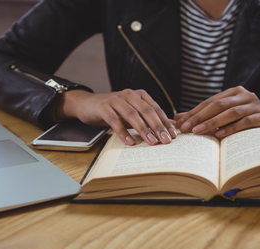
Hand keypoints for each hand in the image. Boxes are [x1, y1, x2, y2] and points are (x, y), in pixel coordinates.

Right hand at [57, 89, 176, 145]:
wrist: (87, 105)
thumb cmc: (113, 110)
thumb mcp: (133, 113)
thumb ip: (149, 118)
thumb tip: (170, 126)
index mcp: (139, 95)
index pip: (155, 108)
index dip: (165, 122)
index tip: (173, 135)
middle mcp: (129, 94)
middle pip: (146, 111)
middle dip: (157, 126)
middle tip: (166, 140)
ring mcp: (115, 99)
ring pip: (132, 115)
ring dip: (143, 130)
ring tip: (151, 142)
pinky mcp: (103, 106)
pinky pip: (114, 120)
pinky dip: (123, 132)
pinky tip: (130, 142)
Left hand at [174, 86, 259, 137]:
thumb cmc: (244, 122)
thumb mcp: (223, 117)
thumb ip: (202, 116)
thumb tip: (176, 120)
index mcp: (234, 92)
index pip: (209, 101)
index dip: (194, 112)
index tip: (180, 124)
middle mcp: (245, 95)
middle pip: (218, 105)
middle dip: (199, 117)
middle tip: (186, 129)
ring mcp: (256, 105)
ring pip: (231, 112)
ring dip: (212, 123)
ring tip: (198, 132)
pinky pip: (245, 121)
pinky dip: (231, 128)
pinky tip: (220, 135)